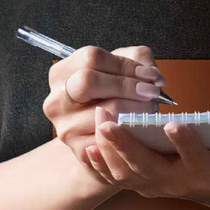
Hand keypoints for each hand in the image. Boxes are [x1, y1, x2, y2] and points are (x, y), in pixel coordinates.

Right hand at [44, 45, 166, 174]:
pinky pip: (110, 139)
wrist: (104, 137)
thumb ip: (139, 61)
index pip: (91, 59)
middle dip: (127, 86)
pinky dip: (132, 133)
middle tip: (151, 93)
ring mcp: (65, 127)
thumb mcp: (122, 69)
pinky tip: (141, 129)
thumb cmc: (112, 97)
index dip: (125, 65)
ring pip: (104, 113)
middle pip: (88, 81)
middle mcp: (56, 101)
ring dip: (136, 111)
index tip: (151, 76)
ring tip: (149, 111)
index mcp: (61, 73)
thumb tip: (153, 76)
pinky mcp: (79, 150)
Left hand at [85, 106, 209, 209]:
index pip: (196, 158)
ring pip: (129, 174)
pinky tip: (89, 149)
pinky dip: (103, 167)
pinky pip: (120, 179)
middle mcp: (180, 184)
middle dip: (128, 146)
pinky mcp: (146, 185)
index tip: (175, 124)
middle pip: (150, 168)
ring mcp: (160, 187)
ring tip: (98, 124)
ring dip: (110, 151)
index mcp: (208, 173)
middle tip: (109, 122)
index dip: (186, 143)